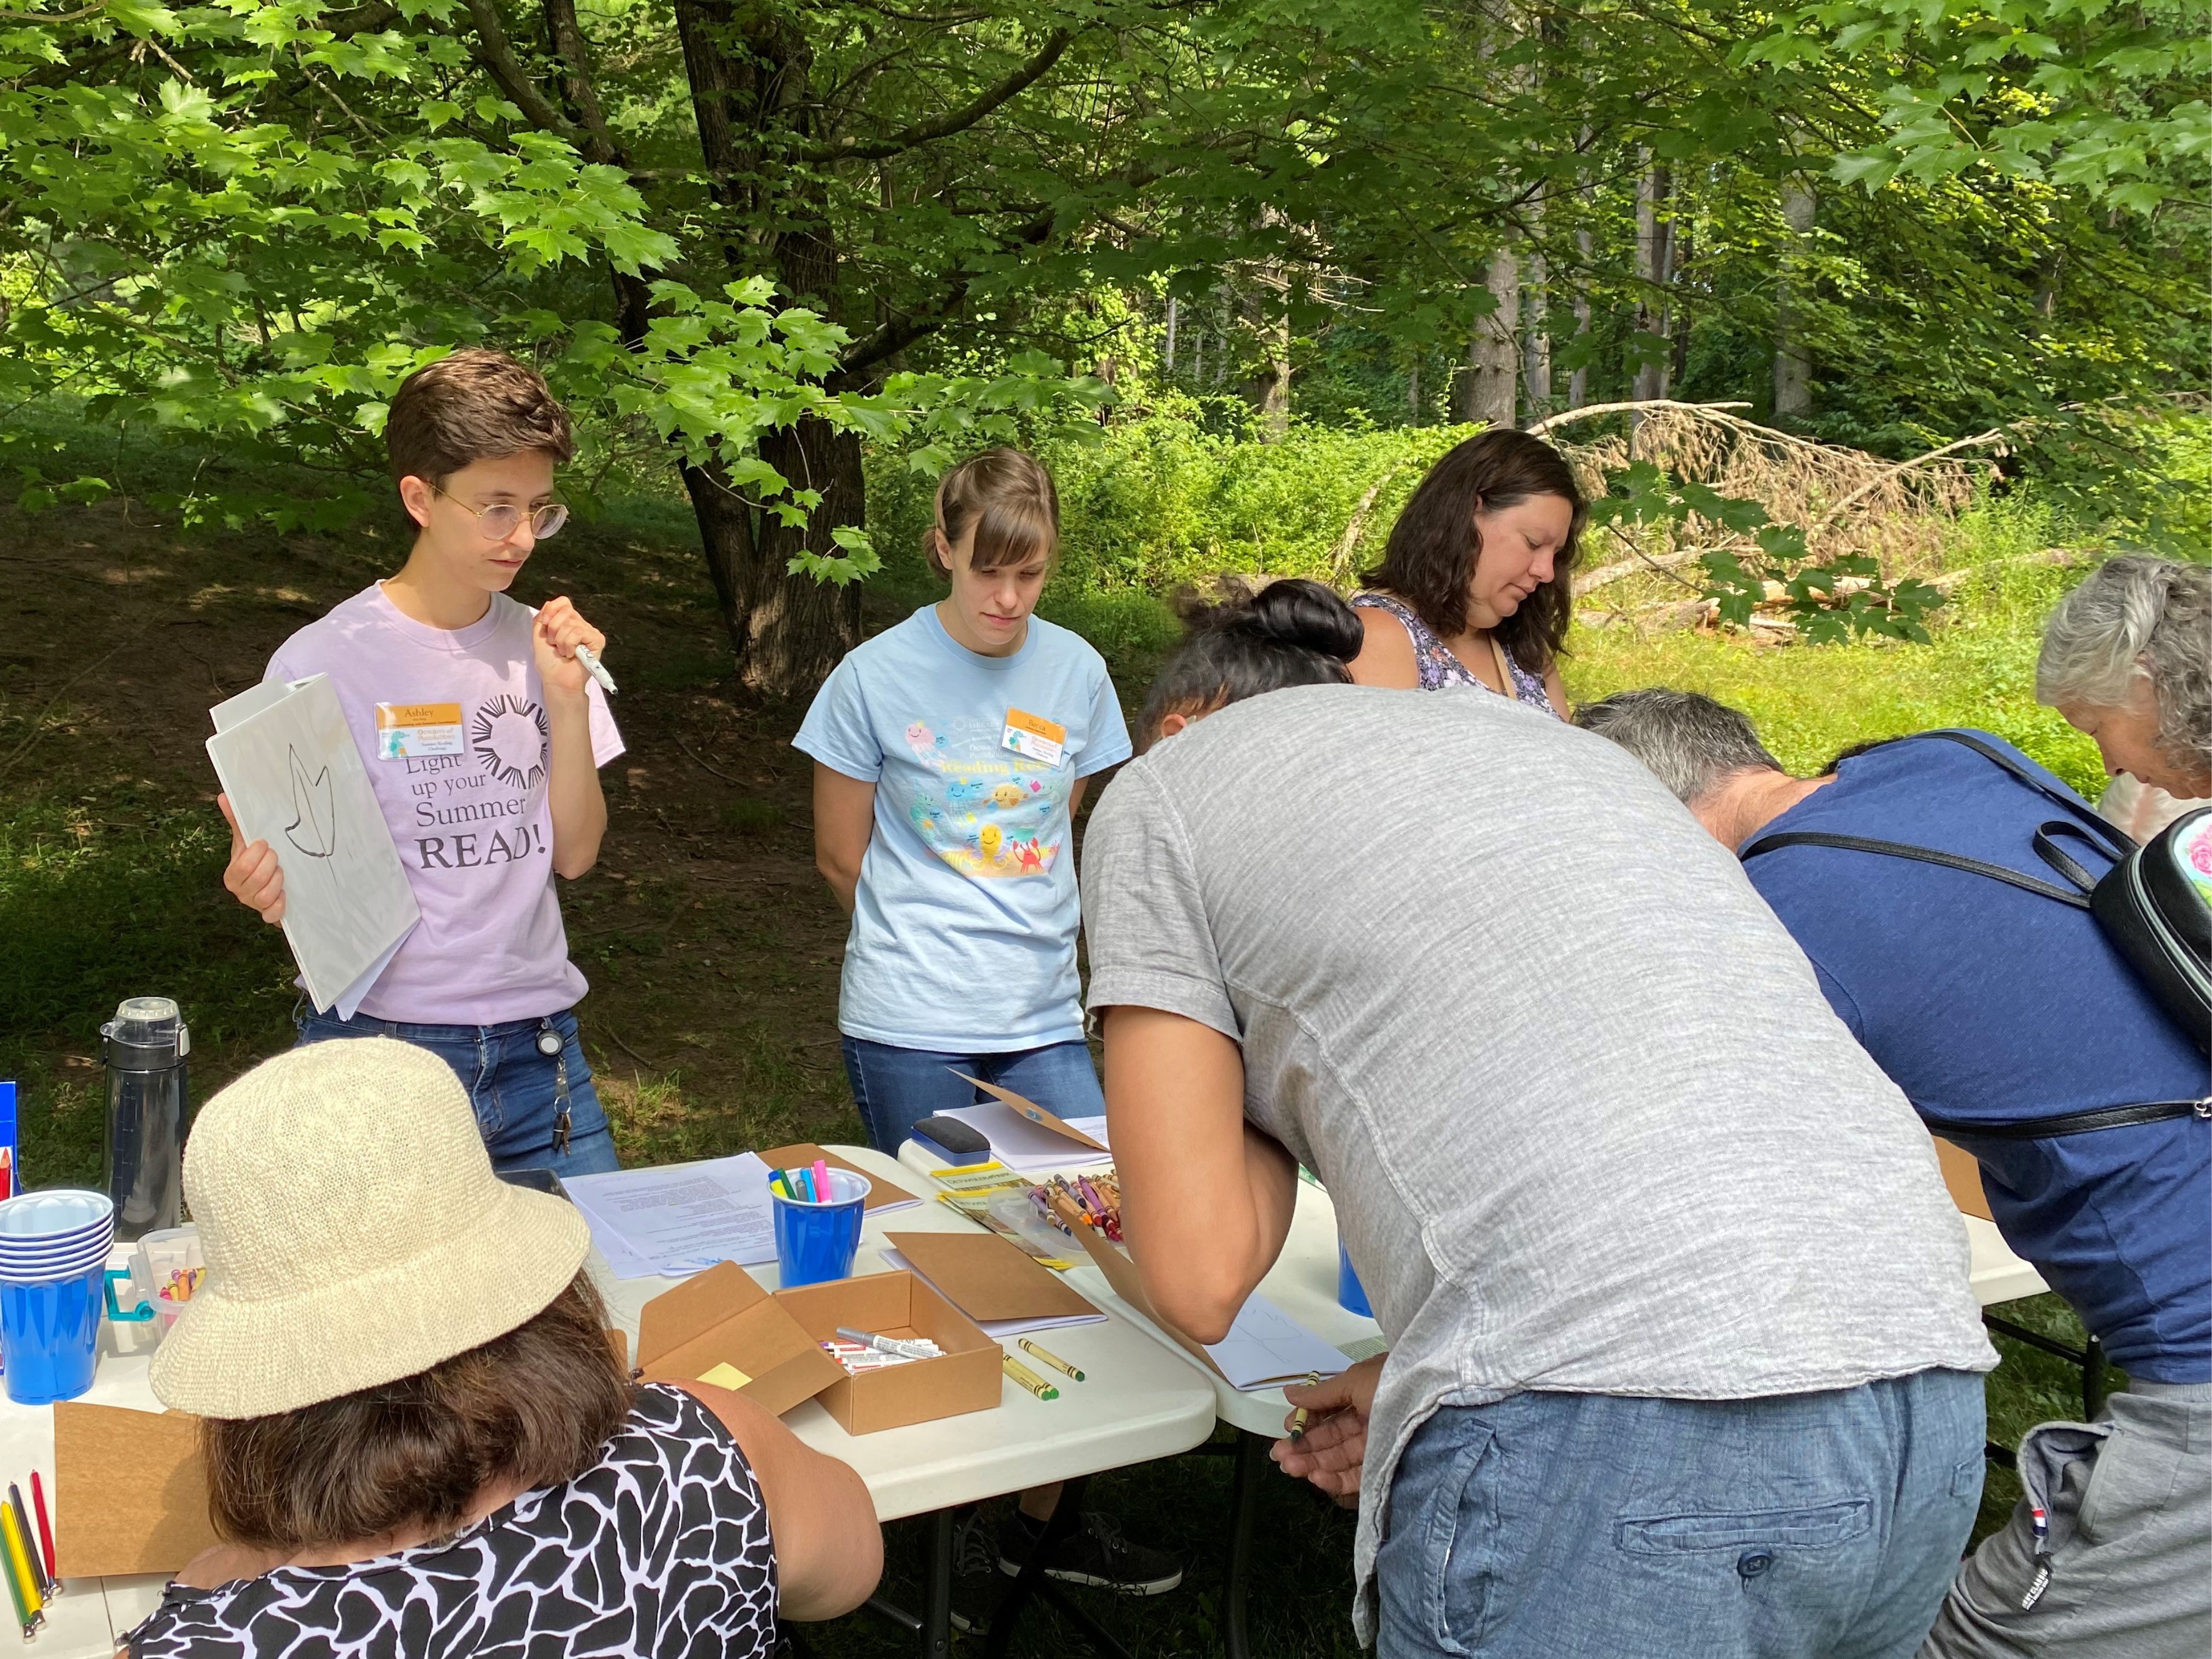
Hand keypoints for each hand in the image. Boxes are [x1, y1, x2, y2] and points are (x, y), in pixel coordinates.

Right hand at [218, 793, 284, 923]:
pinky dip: (279, 905)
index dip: (257, 853)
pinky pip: (271, 915)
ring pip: (265, 896)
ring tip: (281, 873)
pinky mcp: (268, 915)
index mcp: (231, 874)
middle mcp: (240, 892)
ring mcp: (253, 904)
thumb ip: (238, 821)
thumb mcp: (247, 841)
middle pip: (256, 879)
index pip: (242, 865)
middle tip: (276, 857)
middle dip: (271, 864)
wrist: (272, 883)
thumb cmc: (258, 860)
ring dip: (278, 881)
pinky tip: (285, 896)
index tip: (265, 843)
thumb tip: (225, 797)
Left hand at [532, 595, 604, 700]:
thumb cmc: (549, 663)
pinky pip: (579, 632)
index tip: (545, 625)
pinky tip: (572, 654)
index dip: (551, 610)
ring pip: (571, 623)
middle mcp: (580, 624)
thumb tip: (549, 604)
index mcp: (567, 622)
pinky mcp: (597, 640)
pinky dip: (569, 644)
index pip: (563, 602)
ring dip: (561, 641)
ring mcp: (590, 632)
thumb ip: (542, 618)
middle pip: (566, 611)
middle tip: (555, 645)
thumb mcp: (539, 636)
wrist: (556, 681)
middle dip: (553, 629)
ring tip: (563, 652)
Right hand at [1270, 1353, 1383, 1504]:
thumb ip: (1321, 1394)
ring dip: (1313, 1463)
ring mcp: (1378, 1444)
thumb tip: (1287, 1393)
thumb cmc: (1394, 1383)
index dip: (1307, 1421)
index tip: (1286, 1428)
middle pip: (1331, 1437)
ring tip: (1290, 1467)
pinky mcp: (1387, 1467)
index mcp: (1363, 1393)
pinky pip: (1358, 1475)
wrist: (1438, 1407)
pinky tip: (1315, 1477)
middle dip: (1304, 1446)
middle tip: (1279, 1455)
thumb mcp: (1355, 1381)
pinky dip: (1335, 1478)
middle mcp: (1370, 1419)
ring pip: (1340, 1457)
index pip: (1329, 1411)